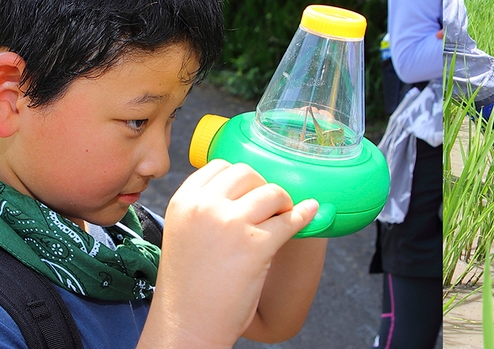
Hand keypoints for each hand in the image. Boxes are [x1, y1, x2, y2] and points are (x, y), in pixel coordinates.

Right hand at [142, 160, 318, 348]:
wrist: (186, 327)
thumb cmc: (187, 287)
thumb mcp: (183, 233)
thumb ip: (205, 208)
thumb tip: (247, 190)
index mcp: (183, 201)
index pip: (220, 166)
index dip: (240, 178)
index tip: (249, 192)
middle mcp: (205, 206)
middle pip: (248, 173)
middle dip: (262, 188)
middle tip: (267, 209)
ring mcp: (231, 224)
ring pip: (272, 193)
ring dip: (282, 204)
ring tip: (280, 220)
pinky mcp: (256, 245)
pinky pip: (290, 220)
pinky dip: (304, 217)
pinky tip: (309, 214)